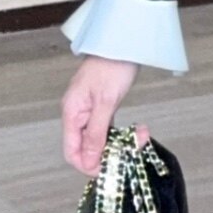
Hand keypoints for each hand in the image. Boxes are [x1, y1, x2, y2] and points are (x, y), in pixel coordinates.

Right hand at [63, 55, 141, 176]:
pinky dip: (121, 134)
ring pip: (100, 140)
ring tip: (141, 136)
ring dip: (120, 143)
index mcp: (72, 113)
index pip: (72, 152)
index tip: (109, 170)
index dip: (88, 165)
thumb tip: (89, 160)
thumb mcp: (106, 102)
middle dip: (110, 153)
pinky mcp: (102, 107)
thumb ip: (97, 133)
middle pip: (87, 148)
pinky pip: (108, 129)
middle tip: (132, 149)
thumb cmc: (111, 66)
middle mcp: (77, 114)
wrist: (122, 43)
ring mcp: (89, 111)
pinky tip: (136, 131)